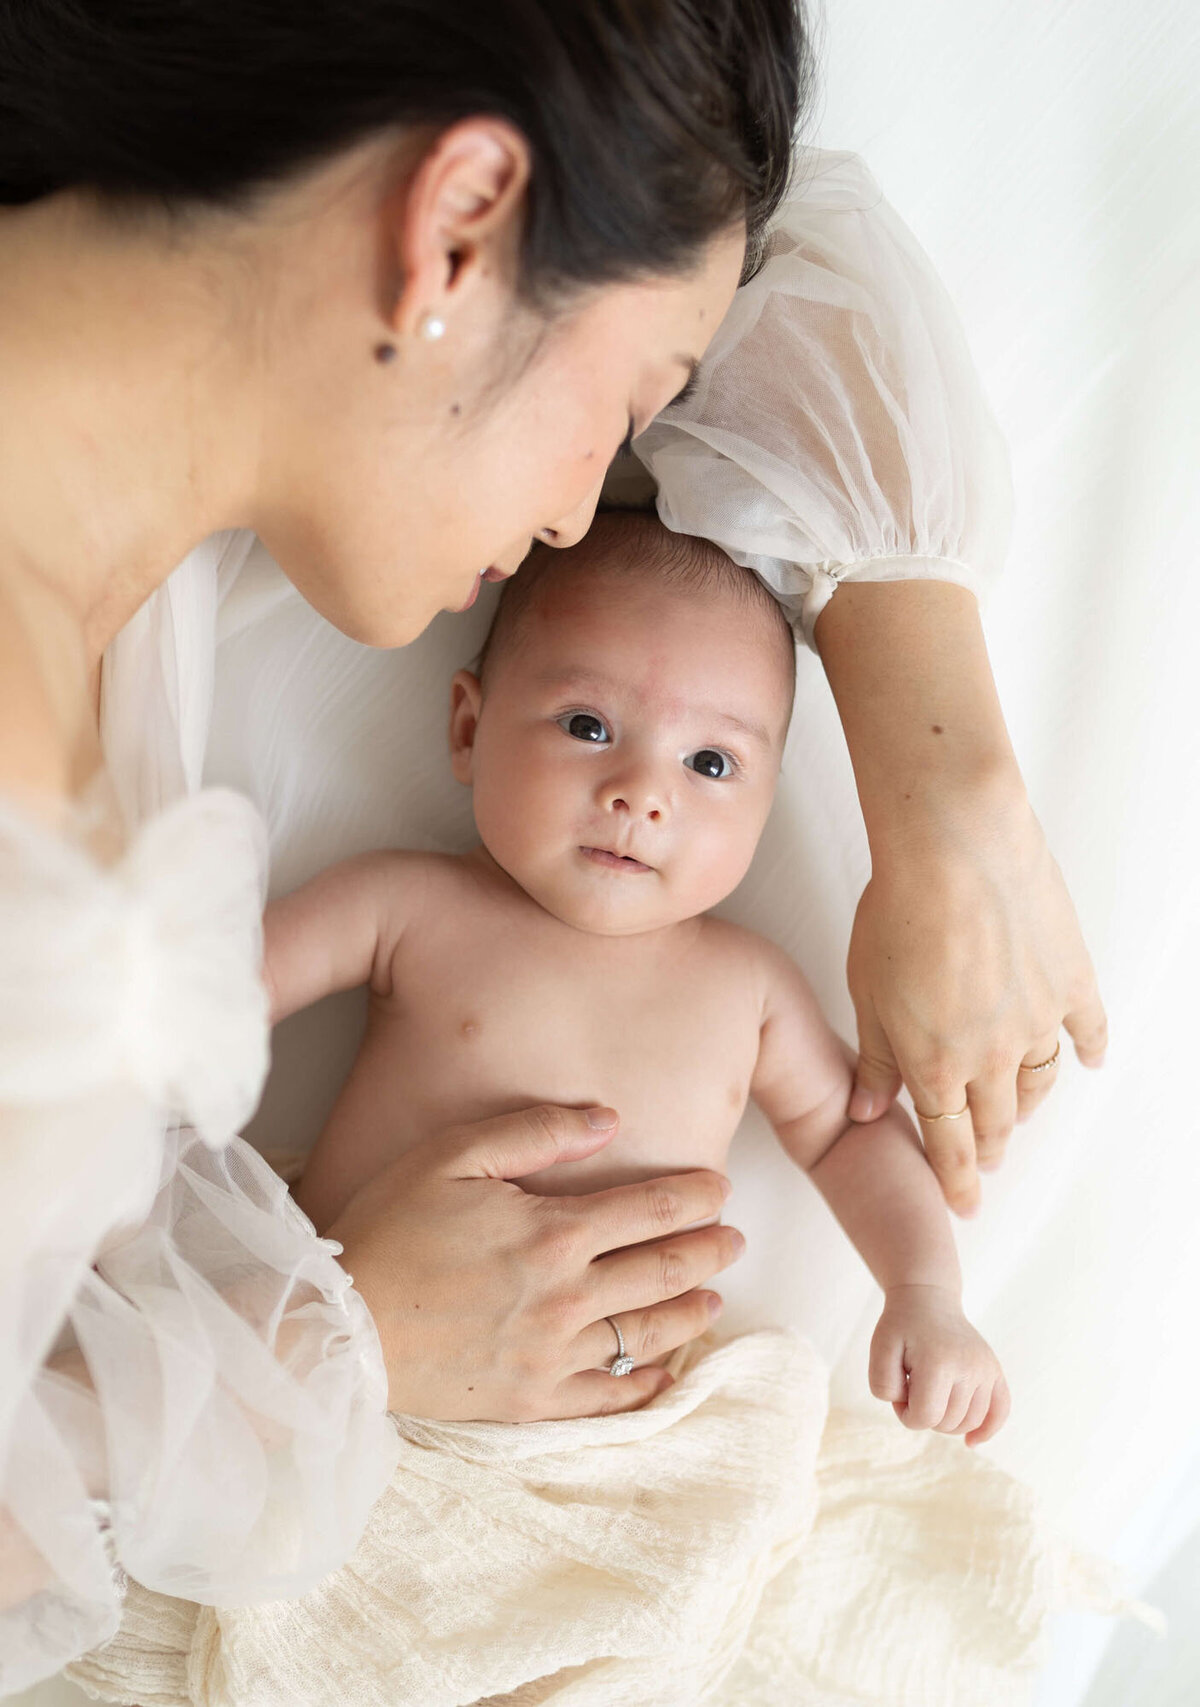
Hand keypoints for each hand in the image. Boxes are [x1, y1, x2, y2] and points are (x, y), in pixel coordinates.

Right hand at [328, 1104, 742, 1422]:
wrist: (336, 1327)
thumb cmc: (388, 1230)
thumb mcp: (452, 1155)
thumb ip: (536, 1132)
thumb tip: (609, 1120)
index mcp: (553, 1234)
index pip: (653, 1209)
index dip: (697, 1197)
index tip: (721, 1188)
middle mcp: (567, 1298)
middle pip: (665, 1271)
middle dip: (709, 1250)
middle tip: (735, 1239)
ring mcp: (553, 1355)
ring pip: (648, 1334)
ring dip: (691, 1312)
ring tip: (712, 1297)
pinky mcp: (532, 1401)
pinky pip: (608, 1398)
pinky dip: (646, 1384)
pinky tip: (665, 1372)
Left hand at [847, 791, 1106, 1215]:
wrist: (955, 852)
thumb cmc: (899, 911)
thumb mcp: (867, 993)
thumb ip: (873, 1058)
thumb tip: (865, 1110)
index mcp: (936, 1066)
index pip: (947, 1142)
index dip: (954, 1178)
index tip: (961, 1204)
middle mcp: (992, 1055)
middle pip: (997, 1121)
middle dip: (990, 1149)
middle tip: (987, 1164)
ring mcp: (1039, 1020)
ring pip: (1040, 1082)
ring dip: (1029, 1106)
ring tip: (1021, 1116)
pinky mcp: (1071, 981)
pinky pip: (1088, 1028)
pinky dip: (1089, 1048)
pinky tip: (1089, 1060)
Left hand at [869, 1284, 1008, 1445]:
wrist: (929, 1300)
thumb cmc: (901, 1327)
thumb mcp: (879, 1349)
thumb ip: (883, 1385)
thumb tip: (915, 1412)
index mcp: (939, 1362)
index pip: (924, 1417)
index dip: (905, 1414)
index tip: (899, 1394)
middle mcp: (969, 1367)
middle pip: (948, 1423)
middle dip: (925, 1415)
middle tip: (913, 1388)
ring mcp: (986, 1369)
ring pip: (970, 1422)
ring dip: (947, 1420)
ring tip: (932, 1394)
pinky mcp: (995, 1371)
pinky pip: (1001, 1411)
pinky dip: (987, 1430)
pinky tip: (972, 1442)